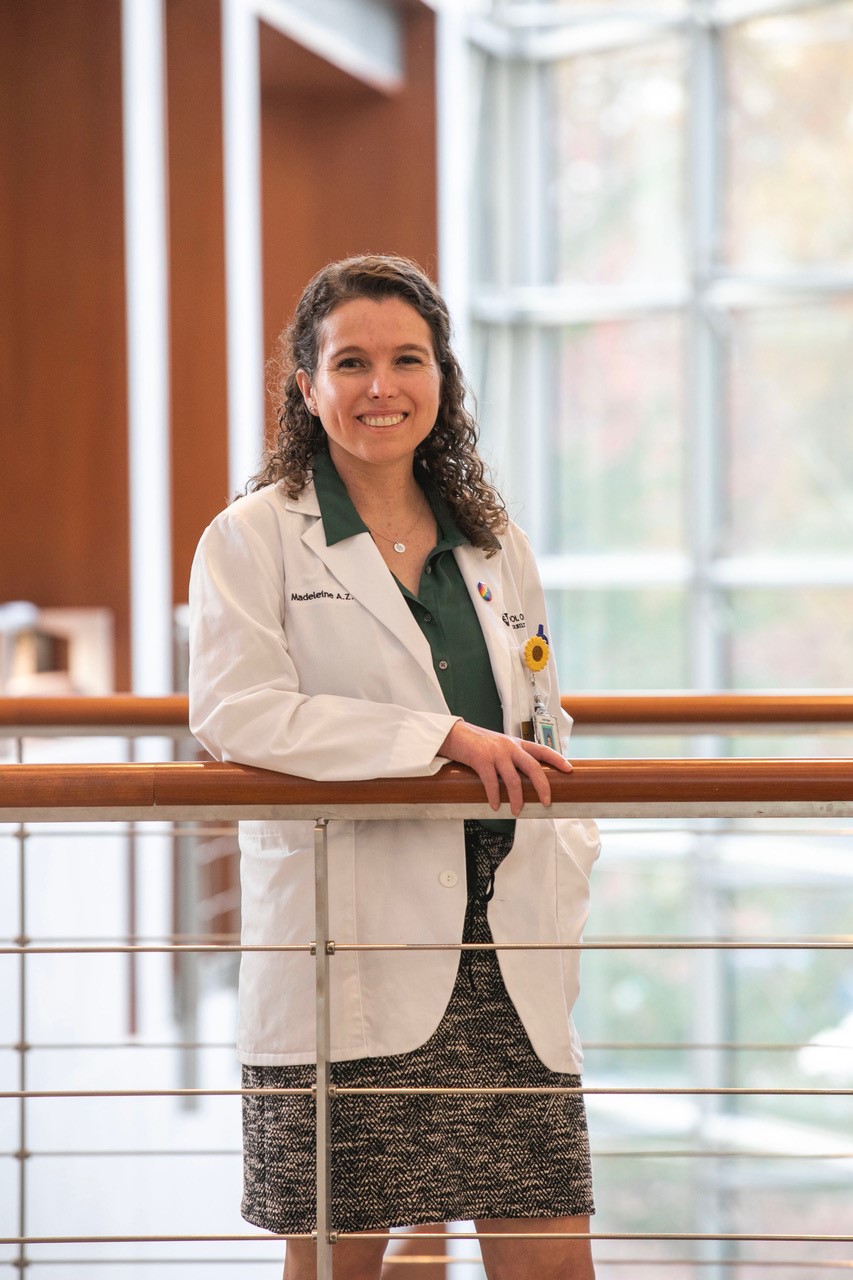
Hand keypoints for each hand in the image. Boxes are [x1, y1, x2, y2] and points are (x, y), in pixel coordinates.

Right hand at [438, 720, 571, 816]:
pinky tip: (495, 806)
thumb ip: (512, 757)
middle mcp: (510, 747)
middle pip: (533, 767)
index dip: (557, 759)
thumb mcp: (499, 745)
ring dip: (517, 799)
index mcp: (516, 743)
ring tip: (517, 811)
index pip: (542, 750)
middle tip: (546, 801)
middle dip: (542, 786)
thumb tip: (523, 778)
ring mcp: (496, 753)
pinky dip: (495, 797)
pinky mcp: (481, 760)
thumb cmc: (476, 742)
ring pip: (514, 779)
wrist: (454, 734)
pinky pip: (492, 783)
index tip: (569, 769)